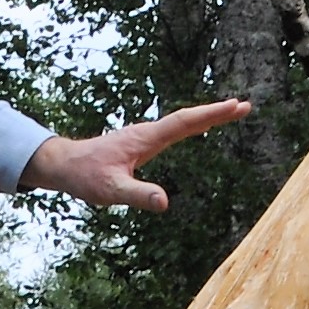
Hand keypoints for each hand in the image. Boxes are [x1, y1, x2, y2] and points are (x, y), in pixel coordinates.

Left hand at [19, 100, 252, 211]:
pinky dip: (192, 125)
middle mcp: (148, 132)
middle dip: (217, 112)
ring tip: (232, 112)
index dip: (211, 114)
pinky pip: (174, 130)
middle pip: (188, 118)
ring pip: (182, 122)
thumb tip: (164, 202)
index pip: (184, 122)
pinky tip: (200, 128)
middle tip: (244, 106)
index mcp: (146, 138)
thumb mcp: (111, 190)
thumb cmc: (86, 177)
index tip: (235, 106)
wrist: (64, 165)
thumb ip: (137, 195)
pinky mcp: (141, 143)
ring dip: (207, 117)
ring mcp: (145, 136)